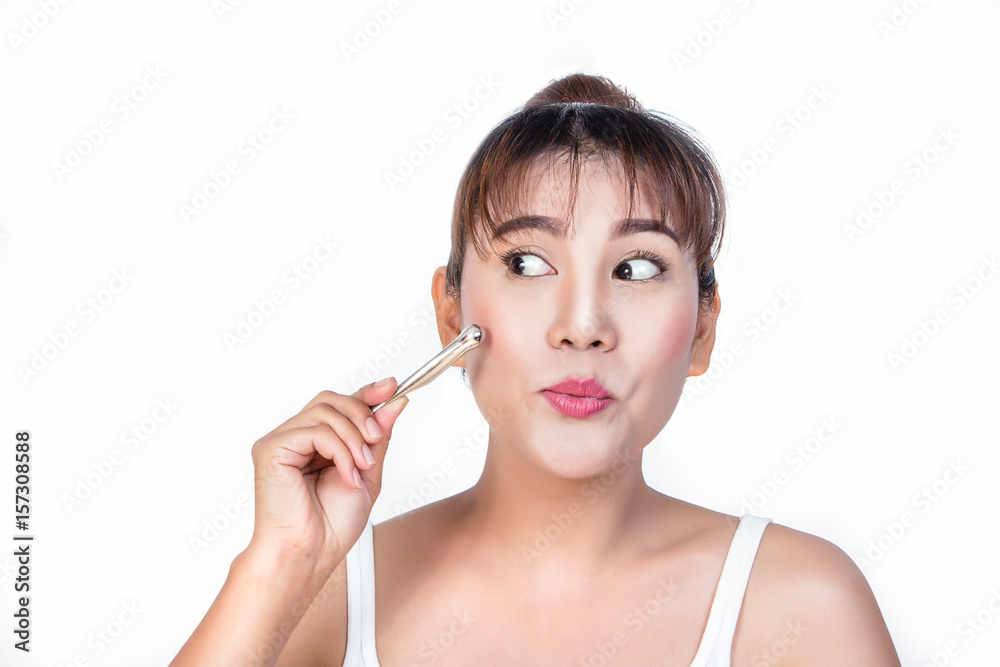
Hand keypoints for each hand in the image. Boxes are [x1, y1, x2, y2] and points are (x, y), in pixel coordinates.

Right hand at [245, 377, 407, 572]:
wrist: (310, 554)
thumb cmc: (332, 525)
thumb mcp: (368, 472)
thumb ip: (378, 437)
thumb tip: (395, 401)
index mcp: (316, 443)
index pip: (339, 404)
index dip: (366, 392)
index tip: (391, 386)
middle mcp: (295, 438)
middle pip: (331, 400)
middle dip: (361, 415)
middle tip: (376, 442)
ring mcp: (280, 441)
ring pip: (325, 411)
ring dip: (353, 438)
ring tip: (362, 467)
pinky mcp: (270, 449)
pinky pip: (315, 431)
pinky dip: (340, 451)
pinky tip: (347, 475)